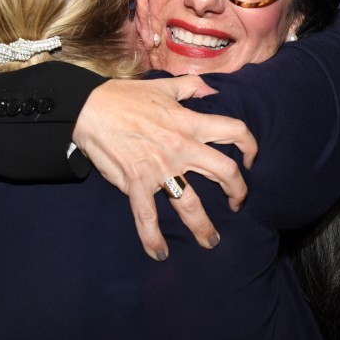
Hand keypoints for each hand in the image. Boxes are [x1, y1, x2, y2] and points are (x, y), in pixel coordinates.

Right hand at [72, 76, 256, 260]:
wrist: (88, 109)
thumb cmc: (123, 96)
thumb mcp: (163, 86)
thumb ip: (191, 87)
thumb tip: (213, 89)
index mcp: (189, 123)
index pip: (234, 131)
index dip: (250, 146)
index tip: (251, 160)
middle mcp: (181, 147)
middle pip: (224, 172)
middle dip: (238, 192)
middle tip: (239, 204)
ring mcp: (159, 168)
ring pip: (191, 203)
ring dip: (204, 226)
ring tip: (210, 241)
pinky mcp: (136, 182)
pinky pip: (147, 217)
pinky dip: (153, 239)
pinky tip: (159, 253)